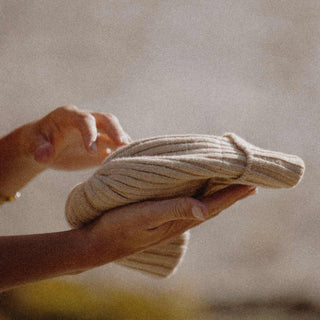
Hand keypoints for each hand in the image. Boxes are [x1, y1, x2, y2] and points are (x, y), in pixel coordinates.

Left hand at [21, 105, 131, 169]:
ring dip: (123, 140)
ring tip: (131, 153)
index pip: (84, 119)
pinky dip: (123, 150)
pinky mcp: (102, 142)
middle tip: (123, 145)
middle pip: (106, 119)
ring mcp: (97, 130)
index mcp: (69, 115)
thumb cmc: (37, 143)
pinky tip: (129, 159)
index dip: (90, 133)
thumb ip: (39, 149)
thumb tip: (44, 155)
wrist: (44, 147)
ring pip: (115, 130)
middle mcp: (86, 119)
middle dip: (116, 131)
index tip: (92, 152)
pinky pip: (116, 143)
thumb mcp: (32, 145)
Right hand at [82, 185, 255, 268]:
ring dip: (219, 191)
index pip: (214, 205)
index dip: (234, 193)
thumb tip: (204, 209)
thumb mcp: (145, 216)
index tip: (252, 180)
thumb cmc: (119, 226)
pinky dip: (201, 192)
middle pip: (213, 203)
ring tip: (232, 180)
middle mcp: (180, 220)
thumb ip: (173, 210)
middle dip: (232, 191)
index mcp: (179, 219)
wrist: (100, 242)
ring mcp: (171, 219)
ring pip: (203, 202)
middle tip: (249, 176)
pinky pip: (188, 201)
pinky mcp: (161, 215)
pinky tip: (200, 187)